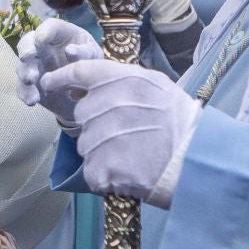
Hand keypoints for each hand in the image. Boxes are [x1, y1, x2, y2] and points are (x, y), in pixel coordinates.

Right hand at [15, 20, 101, 121]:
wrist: (86, 91)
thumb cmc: (90, 63)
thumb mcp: (94, 56)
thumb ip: (84, 52)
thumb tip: (70, 51)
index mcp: (59, 34)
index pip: (49, 27)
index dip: (44, 31)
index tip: (41, 40)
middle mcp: (41, 47)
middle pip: (27, 43)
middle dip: (26, 49)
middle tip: (28, 57)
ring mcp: (34, 65)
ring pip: (23, 66)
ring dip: (25, 73)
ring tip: (32, 80)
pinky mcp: (31, 85)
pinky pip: (22, 88)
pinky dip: (25, 93)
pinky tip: (32, 100)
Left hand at [42, 58, 200, 205]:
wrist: (198, 161)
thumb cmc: (182, 123)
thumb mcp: (158, 87)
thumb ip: (124, 80)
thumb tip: (91, 84)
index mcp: (123, 80)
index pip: (79, 72)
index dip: (60, 78)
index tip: (49, 82)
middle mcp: (108, 105)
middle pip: (81, 114)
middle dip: (95, 123)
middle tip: (124, 133)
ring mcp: (103, 137)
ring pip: (84, 144)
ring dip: (101, 150)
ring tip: (131, 153)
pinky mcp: (102, 168)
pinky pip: (92, 171)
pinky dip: (106, 175)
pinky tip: (128, 172)